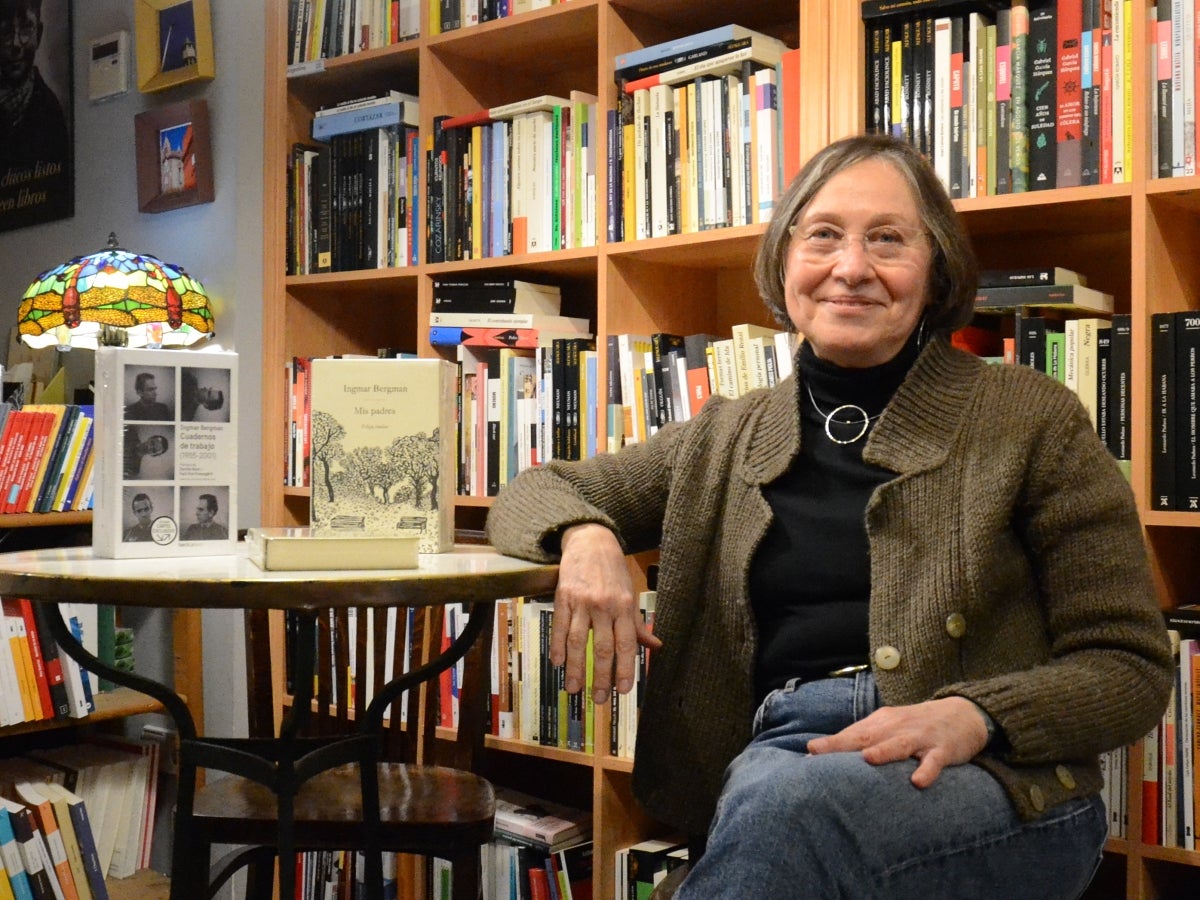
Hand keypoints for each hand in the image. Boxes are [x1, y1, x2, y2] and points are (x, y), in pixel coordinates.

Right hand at [553, 523, 661, 703]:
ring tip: (574, 689)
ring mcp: (582, 602)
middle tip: (598, 699)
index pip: (626, 644)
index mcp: (624, 607)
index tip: (623, 691)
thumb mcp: (631, 594)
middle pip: (601, 648)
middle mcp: (604, 606)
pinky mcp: (563, 597)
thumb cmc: (614, 571)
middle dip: (600, 677)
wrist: (591, 540)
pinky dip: (557, 647)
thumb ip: (639, 624)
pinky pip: (559, 626)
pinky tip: (557, 664)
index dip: (625, 669)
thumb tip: (656, 647)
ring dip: (575, 669)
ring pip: (577, 641)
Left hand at [806, 696, 989, 787]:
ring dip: (884, 751)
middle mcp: (897, 727)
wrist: (963, 714)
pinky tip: (917, 782)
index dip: (831, 744)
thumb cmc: (916, 726)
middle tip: (820, 754)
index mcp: (881, 723)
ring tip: (867, 759)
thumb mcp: (889, 727)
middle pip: (868, 736)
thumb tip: (830, 754)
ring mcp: (921, 737)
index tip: (809, 753)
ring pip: (900, 744)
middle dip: (843, 745)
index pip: (852, 734)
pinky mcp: (944, 750)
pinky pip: (934, 761)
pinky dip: (927, 770)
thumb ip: (865, 739)